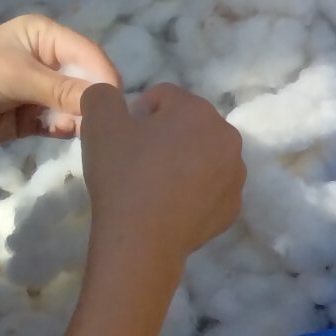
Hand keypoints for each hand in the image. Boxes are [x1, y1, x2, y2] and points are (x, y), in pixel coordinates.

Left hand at [0, 17, 121, 156]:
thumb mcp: (17, 76)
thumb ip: (63, 90)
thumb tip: (108, 103)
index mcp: (44, 35)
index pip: (88, 54)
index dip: (104, 76)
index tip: (118, 103)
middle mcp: (47, 60)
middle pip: (86, 80)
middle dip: (95, 99)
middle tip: (107, 122)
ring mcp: (39, 92)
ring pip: (76, 105)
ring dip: (82, 118)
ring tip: (89, 132)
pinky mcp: (30, 119)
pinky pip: (60, 124)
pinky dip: (66, 130)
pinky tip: (66, 134)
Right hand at [77, 83, 244, 262]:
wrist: (141, 240)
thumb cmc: (123, 176)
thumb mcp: (99, 124)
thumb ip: (102, 96)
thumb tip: (110, 95)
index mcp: (199, 111)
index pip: (164, 95)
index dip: (138, 113)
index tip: (124, 138)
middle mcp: (228, 137)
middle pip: (189, 124)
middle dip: (164, 134)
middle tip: (137, 161)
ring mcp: (236, 174)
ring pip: (204, 155)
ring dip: (183, 160)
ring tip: (154, 184)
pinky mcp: (233, 206)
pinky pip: (211, 187)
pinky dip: (193, 190)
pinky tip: (170, 204)